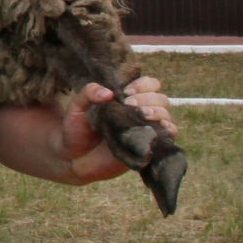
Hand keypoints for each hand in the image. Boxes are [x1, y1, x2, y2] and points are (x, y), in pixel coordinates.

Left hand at [59, 76, 176, 183]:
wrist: (73, 159)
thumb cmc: (75, 130)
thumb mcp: (76, 108)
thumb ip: (88, 93)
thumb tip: (107, 92)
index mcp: (127, 99)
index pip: (150, 84)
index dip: (143, 85)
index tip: (126, 92)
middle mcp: (140, 113)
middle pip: (161, 99)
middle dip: (149, 99)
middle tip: (129, 105)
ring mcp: (145, 130)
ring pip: (166, 115)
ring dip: (158, 112)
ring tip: (142, 115)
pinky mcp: (147, 147)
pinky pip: (168, 137)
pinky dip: (168, 129)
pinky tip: (158, 128)